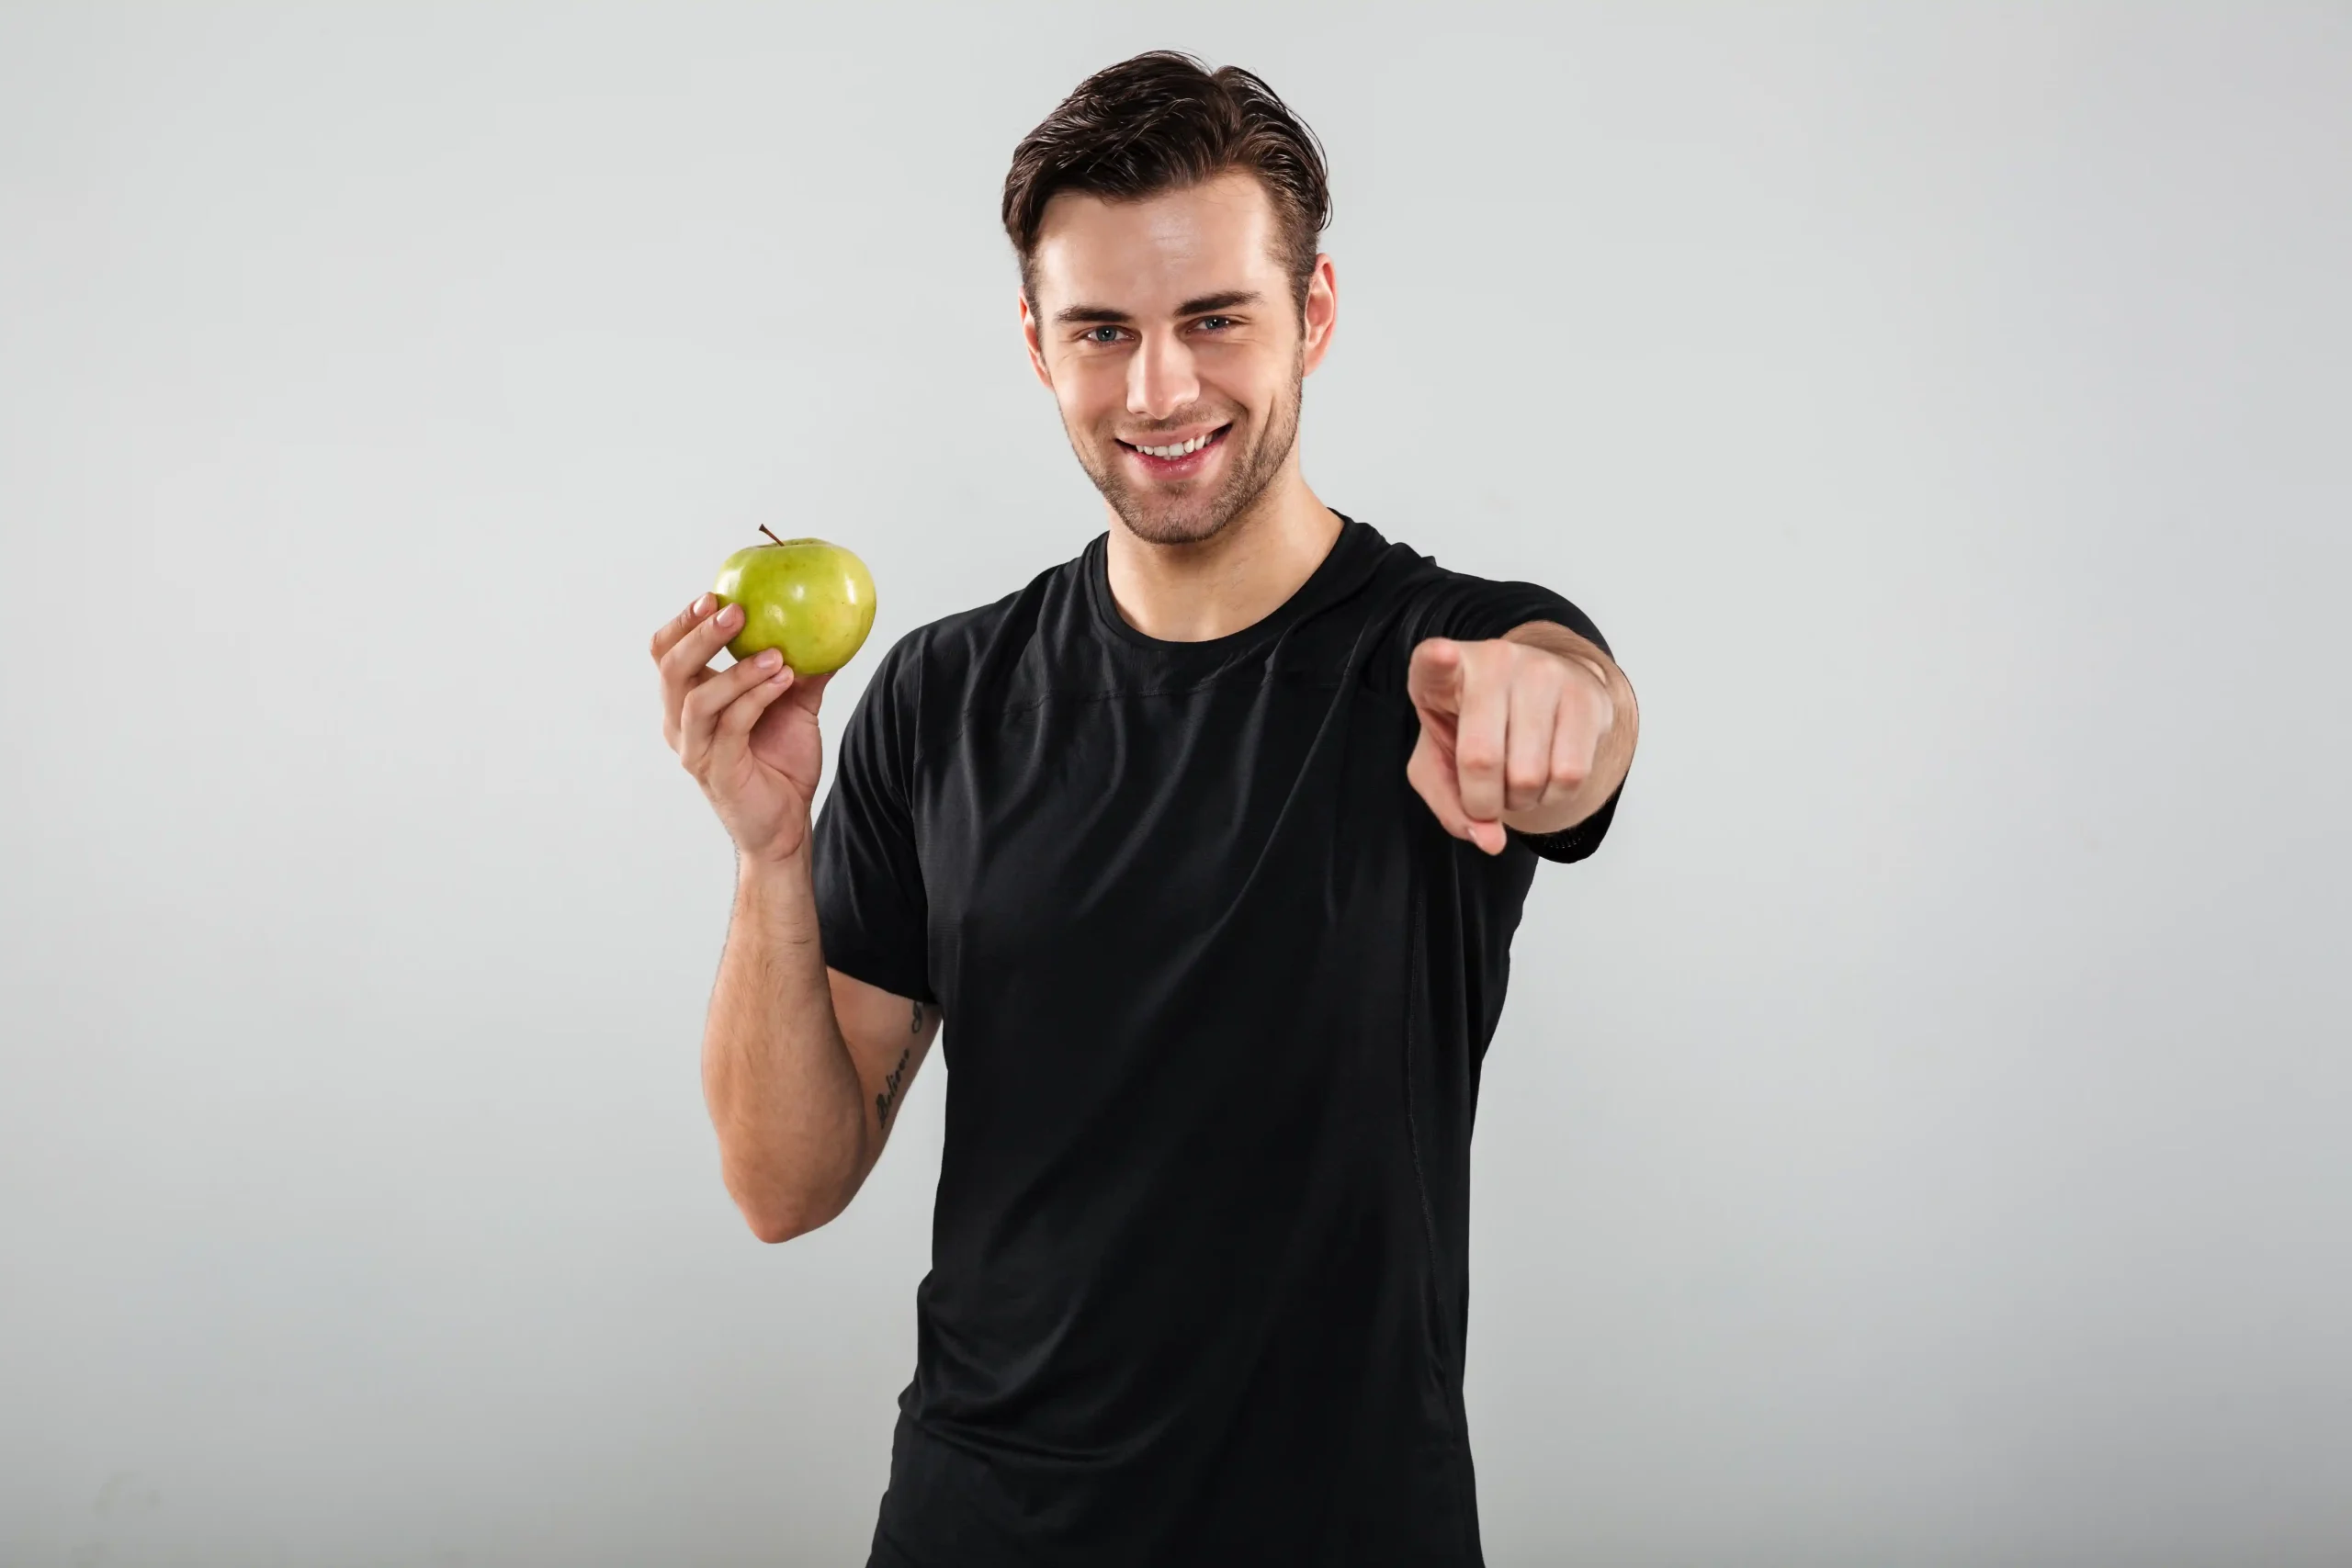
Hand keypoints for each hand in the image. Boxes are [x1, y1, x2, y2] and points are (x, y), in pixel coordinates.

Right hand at [652, 593, 834, 864]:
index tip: (714, 594)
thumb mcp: (794, 707)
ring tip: (776, 653)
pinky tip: (784, 679)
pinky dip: (758, 697)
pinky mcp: (718, 770)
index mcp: (688, 703)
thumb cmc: (781, 765)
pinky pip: (732, 724)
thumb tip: (828, 629)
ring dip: (738, 670)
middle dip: (700, 635)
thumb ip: (801, 670)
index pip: (667, 653)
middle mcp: (681, 724)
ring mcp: (696, 749)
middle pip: (670, 668)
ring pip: (698, 698)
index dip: (683, 622)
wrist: (786, 824)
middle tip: (736, 611)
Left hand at [1405, 636, 1613, 854]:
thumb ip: (1449, 804)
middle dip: (1483, 802)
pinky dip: (1554, 797)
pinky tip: (1546, 776)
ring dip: (1521, 801)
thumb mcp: (1441, 761)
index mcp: (1443, 672)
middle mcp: (1495, 661)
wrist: (1543, 694)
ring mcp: (1545, 672)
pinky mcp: (1586, 695)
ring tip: (1517, 778)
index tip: (1441, 656)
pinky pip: (1570, 775)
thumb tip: (1489, 840)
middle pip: (1482, 759)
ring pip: (1529, 775)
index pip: (1434, 663)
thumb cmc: (1477, 729)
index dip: (1438, 662)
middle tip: (1486, 794)